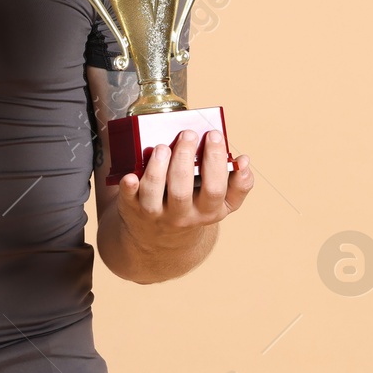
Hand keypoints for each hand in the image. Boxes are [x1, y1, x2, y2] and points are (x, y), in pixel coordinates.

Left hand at [118, 129, 253, 240]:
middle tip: (187, 133)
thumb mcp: (220, 204)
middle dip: (184, 158)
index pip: (216, 188)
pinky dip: (129, 187)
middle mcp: (182, 216)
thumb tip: (244, 161)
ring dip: (157, 168)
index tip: (214, 134)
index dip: (216, 161)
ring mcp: (155, 214)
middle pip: (183, 190)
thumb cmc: (194, 208)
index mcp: (208, 211)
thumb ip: (238, 184)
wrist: (161, 239)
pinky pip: (129, 198)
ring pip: (154, 193)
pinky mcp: (132, 208)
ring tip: (162, 146)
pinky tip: (131, 175)